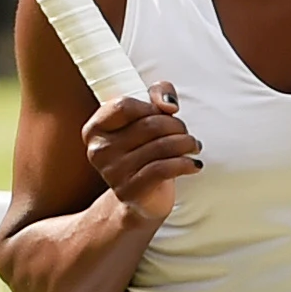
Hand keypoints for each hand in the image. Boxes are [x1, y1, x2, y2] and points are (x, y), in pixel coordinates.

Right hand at [84, 82, 199, 222]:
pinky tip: (194, 165)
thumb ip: (156, 95)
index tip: (166, 113)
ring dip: (186, 143)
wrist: (142, 197)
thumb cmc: (145, 151)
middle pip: (149, 125)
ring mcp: (112, 172)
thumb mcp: (147, 118)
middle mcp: (99, 150)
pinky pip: (164, 168)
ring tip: (193, 146)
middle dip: (177, 126)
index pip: (124, 105)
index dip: (151, 106)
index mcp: (96, 128)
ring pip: (162, 146)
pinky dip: (186, 164)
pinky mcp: (130, 190)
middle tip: (186, 134)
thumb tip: (169, 104)